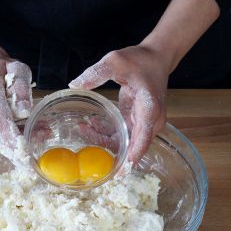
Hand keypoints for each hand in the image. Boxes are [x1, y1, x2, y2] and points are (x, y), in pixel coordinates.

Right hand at [0, 55, 31, 149]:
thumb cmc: (2, 70)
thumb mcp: (18, 69)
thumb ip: (22, 88)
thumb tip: (25, 111)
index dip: (11, 135)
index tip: (24, 147)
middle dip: (16, 144)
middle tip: (34, 153)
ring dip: (14, 143)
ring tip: (36, 139)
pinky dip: (7, 139)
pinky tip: (22, 135)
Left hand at [69, 44, 170, 163]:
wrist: (156, 58)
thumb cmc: (140, 60)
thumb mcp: (115, 61)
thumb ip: (96, 73)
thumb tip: (74, 85)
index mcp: (149, 109)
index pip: (142, 139)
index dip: (131, 157)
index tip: (119, 172)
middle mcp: (151, 121)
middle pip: (132, 146)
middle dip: (109, 151)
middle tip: (85, 148)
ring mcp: (145, 124)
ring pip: (125, 143)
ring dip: (104, 140)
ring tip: (82, 128)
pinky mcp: (137, 122)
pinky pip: (122, 135)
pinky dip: (106, 133)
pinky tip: (90, 125)